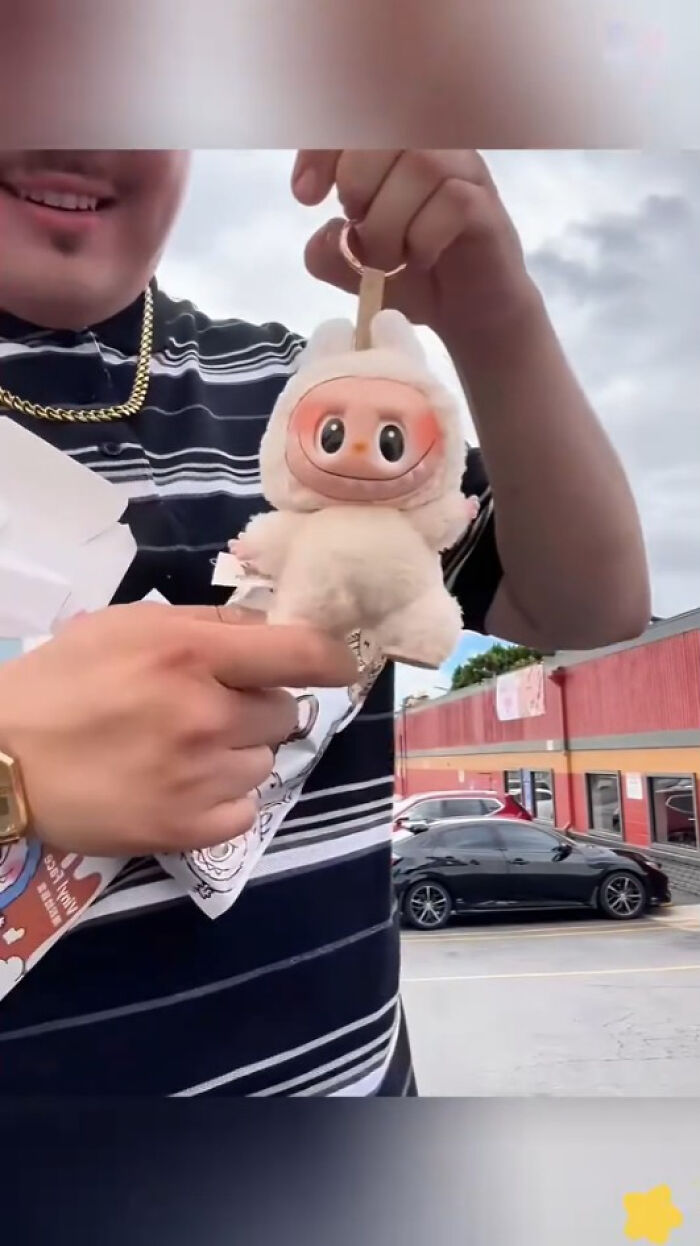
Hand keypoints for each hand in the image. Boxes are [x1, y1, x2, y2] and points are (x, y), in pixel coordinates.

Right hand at [0, 602, 356, 856]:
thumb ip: (204, 623)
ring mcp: (201, 777)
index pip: (301, 654)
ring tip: (184, 750)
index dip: (332, 657)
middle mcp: (207, 715)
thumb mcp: (126, 625)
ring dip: (238, 752)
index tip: (335, 664)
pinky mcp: (189, 829)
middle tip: (209, 708)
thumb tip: (270, 626)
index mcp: (192, 655)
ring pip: (265, 761)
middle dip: (257, 705)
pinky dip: (224, 798)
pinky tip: (184, 786)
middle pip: (285, 711)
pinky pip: (244, 808)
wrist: (3, 760)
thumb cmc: (61, 681)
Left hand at [292, 149, 538, 339]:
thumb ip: (331, 253)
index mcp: (398, 150)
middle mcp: (434, 149)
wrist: (469, 315)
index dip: (322, 147)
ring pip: (422, 164)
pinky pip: (454, 200)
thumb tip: (325, 237)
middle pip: (389, 128)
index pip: (356, 116)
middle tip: (357, 226)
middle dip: (357, 181)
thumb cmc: (418, 277)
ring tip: (388, 258)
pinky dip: (424, 237)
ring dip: (390, 220)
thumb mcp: (357, 269)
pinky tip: (420, 259)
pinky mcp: (486, 208)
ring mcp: (465, 174)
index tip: (304, 194)